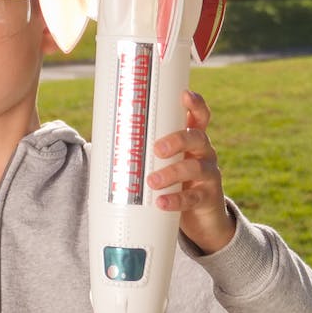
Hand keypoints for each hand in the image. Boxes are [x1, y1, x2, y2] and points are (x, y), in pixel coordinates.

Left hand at [148, 89, 235, 254]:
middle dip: (177, 141)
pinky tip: (161, 202)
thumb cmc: (175, 182)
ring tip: (152, 180)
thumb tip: (102, 141)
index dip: (195, 105)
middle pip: (197, 138)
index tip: (184, 95)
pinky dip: (175, 200)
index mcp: (192, 141)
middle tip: (157, 149)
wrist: (200, 217)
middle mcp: (204, 153)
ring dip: (172, 172)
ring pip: (195, 168)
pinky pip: (192, 198)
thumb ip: (145, 152)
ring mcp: (209, 175)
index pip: (200, 117)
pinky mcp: (208, 198)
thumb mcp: (164, 163)